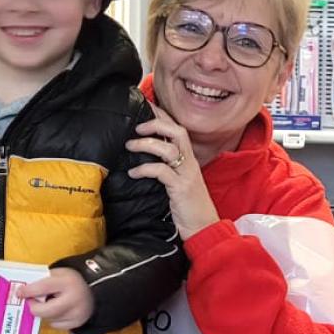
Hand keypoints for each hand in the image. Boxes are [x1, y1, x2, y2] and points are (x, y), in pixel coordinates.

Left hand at [19, 268, 94, 330]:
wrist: (94, 291)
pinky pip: (55, 325)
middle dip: (33, 307)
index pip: (43, 287)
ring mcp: (75, 314)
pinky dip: (52, 318)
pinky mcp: (76, 323)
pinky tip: (58, 310)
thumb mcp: (58, 274)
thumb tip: (23, 291)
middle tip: (31, 302)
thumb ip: (41, 281)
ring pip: (48, 318)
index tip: (19, 293)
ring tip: (49, 303)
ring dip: (44, 312)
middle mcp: (73, 299)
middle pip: (44, 310)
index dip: (28, 291)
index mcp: (67, 282)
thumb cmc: (71, 281)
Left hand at [126, 103, 219, 239]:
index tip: (146, 104)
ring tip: (129, 146)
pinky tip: (133, 172)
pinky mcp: (181, 188)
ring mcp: (187, 175)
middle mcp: (190, 163)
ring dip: (147, 144)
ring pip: (169, 148)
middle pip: (178, 131)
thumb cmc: (188, 208)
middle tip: (137, 126)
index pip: (177, 130)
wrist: (204, 229)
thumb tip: (143, 159)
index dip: (163, 116)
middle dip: (157, 123)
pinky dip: (145, 169)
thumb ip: (166, 170)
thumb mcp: (177, 184)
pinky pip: (161, 171)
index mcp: (189, 160)